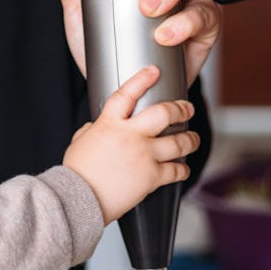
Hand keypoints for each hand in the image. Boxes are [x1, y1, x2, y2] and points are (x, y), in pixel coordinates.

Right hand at [63, 64, 198, 223]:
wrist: (78, 198)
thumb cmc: (77, 173)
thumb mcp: (80, 142)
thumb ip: (93, 130)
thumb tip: (98, 127)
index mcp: (109, 124)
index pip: (127, 93)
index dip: (142, 79)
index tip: (154, 71)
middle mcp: (130, 136)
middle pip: (164, 113)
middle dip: (180, 109)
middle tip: (186, 109)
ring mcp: (143, 156)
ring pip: (178, 142)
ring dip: (190, 139)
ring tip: (193, 139)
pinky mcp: (151, 177)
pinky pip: (176, 171)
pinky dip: (182, 170)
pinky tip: (182, 169)